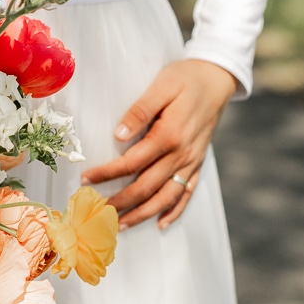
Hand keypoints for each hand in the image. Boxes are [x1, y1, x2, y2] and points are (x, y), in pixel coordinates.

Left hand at [80, 59, 237, 229]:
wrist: (218, 79)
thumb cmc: (185, 78)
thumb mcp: (161, 85)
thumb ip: (140, 111)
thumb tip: (118, 135)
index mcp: (169, 135)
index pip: (132, 163)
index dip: (107, 173)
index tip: (86, 179)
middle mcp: (182, 153)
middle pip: (147, 187)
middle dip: (121, 202)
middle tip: (98, 211)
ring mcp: (192, 161)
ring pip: (166, 197)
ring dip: (143, 214)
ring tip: (121, 225)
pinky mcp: (199, 163)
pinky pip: (188, 193)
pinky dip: (175, 210)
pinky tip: (161, 223)